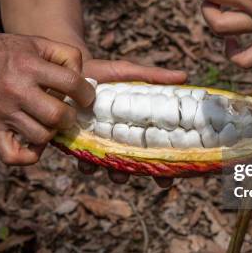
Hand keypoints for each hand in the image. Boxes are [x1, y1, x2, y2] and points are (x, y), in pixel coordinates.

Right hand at [0, 33, 94, 164]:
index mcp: (29, 66)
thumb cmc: (4, 53)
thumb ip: (65, 54)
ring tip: (50, 122)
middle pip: (57, 116)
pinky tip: (35, 143)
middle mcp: (16, 91)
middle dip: (70, 116)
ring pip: (41, 136)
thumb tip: (84, 80)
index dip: (87, 93)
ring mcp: (3, 113)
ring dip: (52, 133)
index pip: (71, 83)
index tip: (85, 96)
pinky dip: (29, 155)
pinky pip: (13, 155)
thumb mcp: (35, 42)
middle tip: (67, 111)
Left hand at [79, 58, 187, 187]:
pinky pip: (85, 160)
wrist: (68, 72)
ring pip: (114, 166)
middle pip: (139, 163)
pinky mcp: (80, 144)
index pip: (158, 148)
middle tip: (157, 181)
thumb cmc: (102, 74)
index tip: (173, 177)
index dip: (167, 165)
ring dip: (118, 174)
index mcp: (138, 125)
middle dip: (147, 173)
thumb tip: (184, 77)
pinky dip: (88, 164)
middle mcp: (122, 138)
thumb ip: (152, 77)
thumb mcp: (127, 72)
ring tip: (119, 174)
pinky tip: (89, 164)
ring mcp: (102, 143)